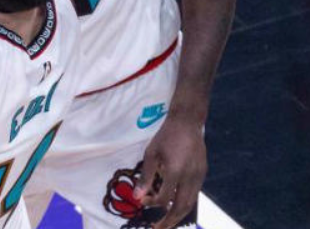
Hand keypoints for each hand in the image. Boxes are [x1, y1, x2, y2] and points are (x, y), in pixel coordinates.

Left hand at [134, 114, 206, 228]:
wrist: (187, 122)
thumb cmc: (165, 136)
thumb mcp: (151, 153)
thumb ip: (146, 177)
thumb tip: (137, 197)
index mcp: (174, 171)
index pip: (164, 198)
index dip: (152, 203)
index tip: (142, 201)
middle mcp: (189, 177)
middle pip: (181, 207)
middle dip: (169, 221)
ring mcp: (199, 176)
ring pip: (190, 204)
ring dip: (178, 216)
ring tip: (167, 223)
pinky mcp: (203, 174)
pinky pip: (194, 194)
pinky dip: (185, 203)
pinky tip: (175, 206)